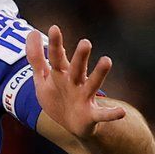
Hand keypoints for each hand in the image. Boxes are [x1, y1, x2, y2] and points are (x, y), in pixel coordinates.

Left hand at [27, 25, 126, 139]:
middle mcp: (75, 83)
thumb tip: (33, 31)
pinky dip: (111, 114)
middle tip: (85, 43)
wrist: (72, 124)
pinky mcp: (91, 115)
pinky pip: (102, 114)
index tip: (54, 28)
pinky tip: (121, 112)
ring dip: (99, 74)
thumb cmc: (59, 97)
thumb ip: (36, 57)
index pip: (57, 57)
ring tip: (107, 60)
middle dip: (80, 57)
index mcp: (62, 74)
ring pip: (92, 85)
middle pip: (77, 68)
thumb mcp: (43, 79)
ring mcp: (85, 98)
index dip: (55, 44)